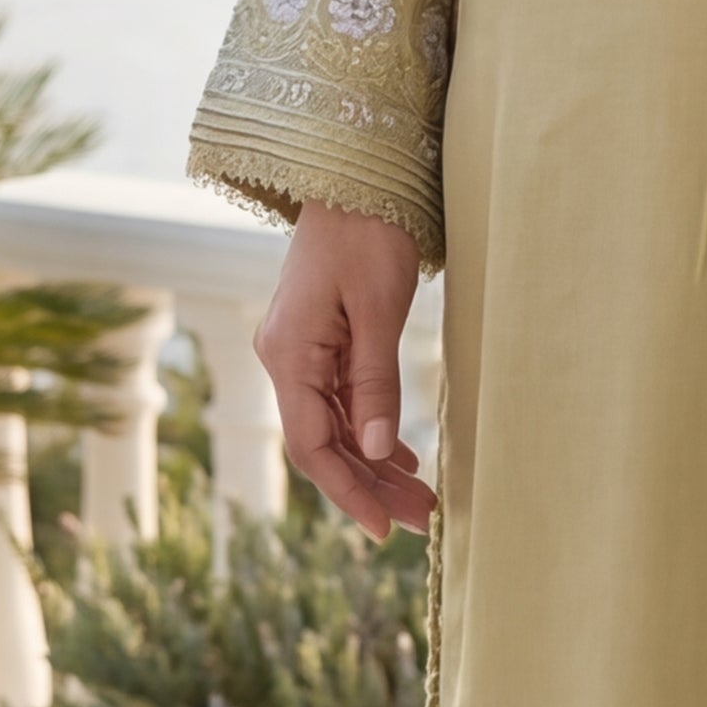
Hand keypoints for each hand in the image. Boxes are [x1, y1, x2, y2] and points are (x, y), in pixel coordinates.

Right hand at [255, 204, 435, 538]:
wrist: (354, 178)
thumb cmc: (367, 233)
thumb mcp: (377, 311)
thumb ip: (374, 383)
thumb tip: (375, 451)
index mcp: (288, 354)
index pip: (312, 446)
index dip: (348, 491)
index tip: (383, 529)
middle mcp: (284, 358)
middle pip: (324, 443)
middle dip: (370, 485)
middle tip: (421, 519)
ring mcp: (299, 351)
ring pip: (334, 426)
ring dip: (374, 463)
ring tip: (420, 498)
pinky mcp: (319, 341)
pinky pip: (340, 401)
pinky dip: (370, 430)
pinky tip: (399, 455)